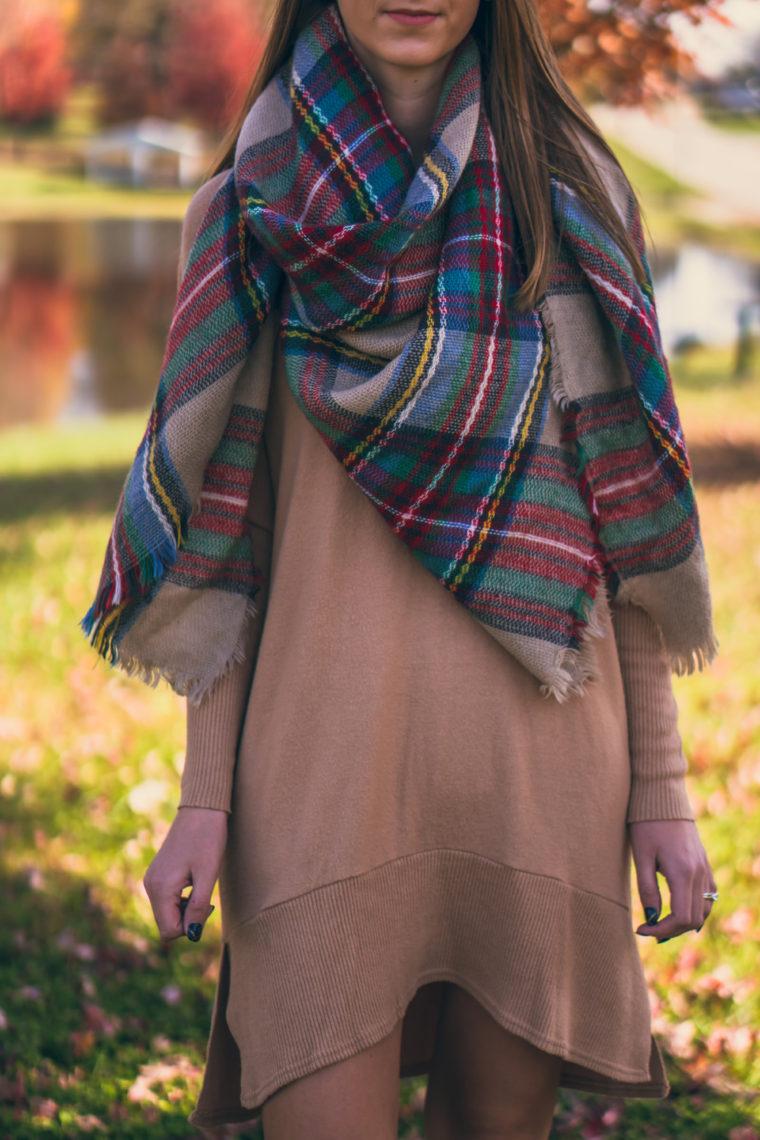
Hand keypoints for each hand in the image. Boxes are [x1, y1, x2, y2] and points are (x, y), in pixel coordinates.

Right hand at [143, 807, 228, 941]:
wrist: (201, 808)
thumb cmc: (208, 838)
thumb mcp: (208, 874)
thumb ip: (199, 906)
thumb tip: (192, 934)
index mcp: (161, 888)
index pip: (169, 931)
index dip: (191, 927)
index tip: (206, 906)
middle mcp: (150, 885)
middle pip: (166, 924)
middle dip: (187, 919)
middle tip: (206, 897)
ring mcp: (151, 878)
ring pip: (166, 913)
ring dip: (185, 909)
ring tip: (200, 886)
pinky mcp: (157, 873)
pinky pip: (166, 900)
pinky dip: (180, 899)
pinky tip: (193, 881)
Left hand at [629, 819, 716, 942]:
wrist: (661, 797)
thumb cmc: (645, 824)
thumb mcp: (641, 856)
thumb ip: (647, 889)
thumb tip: (652, 917)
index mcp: (683, 872)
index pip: (681, 917)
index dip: (662, 930)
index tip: (642, 929)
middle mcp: (699, 873)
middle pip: (694, 918)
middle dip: (672, 929)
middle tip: (649, 929)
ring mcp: (705, 867)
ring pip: (705, 909)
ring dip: (686, 922)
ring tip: (662, 922)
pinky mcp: (704, 862)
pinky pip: (709, 895)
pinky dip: (697, 908)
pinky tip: (679, 908)